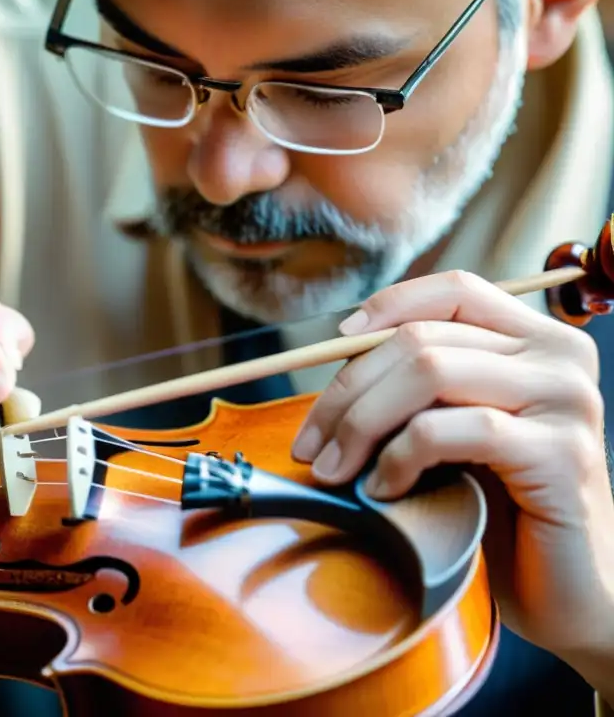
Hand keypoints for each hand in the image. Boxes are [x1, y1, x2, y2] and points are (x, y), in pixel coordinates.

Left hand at [290, 270, 613, 664]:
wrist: (569, 588)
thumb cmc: (501, 505)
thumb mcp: (459, 426)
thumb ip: (424, 383)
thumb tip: (341, 356)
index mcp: (538, 339)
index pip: (453, 290)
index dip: (388, 306)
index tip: (335, 340)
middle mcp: (560, 356)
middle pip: (422, 339)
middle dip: (347, 391)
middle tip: (310, 444)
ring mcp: (564, 401)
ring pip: (428, 373)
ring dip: (361, 424)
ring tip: (334, 470)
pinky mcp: (557, 453)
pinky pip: (446, 431)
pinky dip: (397, 457)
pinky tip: (381, 490)